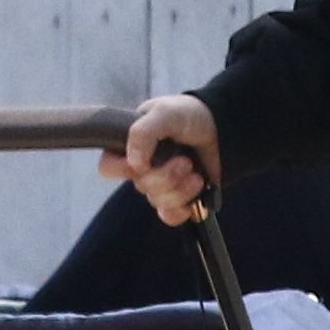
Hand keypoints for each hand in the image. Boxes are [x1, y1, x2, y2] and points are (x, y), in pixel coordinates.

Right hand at [102, 95, 220, 223]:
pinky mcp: (179, 198)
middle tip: (185, 160)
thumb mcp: (164, 113)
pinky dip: (183, 208)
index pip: (108, 168)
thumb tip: (134, 164)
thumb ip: (143, 133)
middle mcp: (142, 168)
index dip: (123, 169)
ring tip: (196, 173)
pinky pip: (171, 216)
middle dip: (167, 175)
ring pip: (158, 201)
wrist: (221, 127)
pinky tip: (196, 194)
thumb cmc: (187, 115)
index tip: (144, 162)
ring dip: (181, 189)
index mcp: (130, 147)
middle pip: (141, 187)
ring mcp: (160, 185)